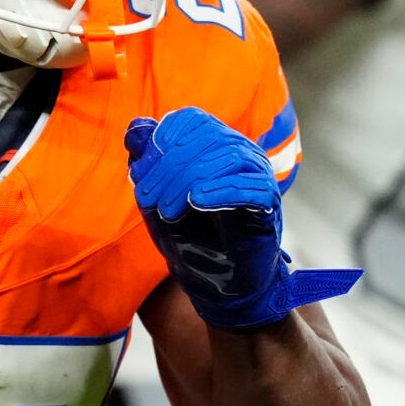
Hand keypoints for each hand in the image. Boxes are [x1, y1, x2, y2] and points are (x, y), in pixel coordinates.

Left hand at [127, 111, 359, 330]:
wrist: (215, 285)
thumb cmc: (188, 239)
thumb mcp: (156, 200)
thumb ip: (147, 164)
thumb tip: (136, 126)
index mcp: (213, 146)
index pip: (192, 119)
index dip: (163, 140)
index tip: (141, 173)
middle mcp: (239, 154)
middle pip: (208, 136)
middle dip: (170, 166)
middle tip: (149, 199)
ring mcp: (257, 177)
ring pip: (229, 155)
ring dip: (189, 179)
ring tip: (168, 208)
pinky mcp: (268, 205)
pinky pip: (252, 186)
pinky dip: (221, 190)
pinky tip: (197, 201)